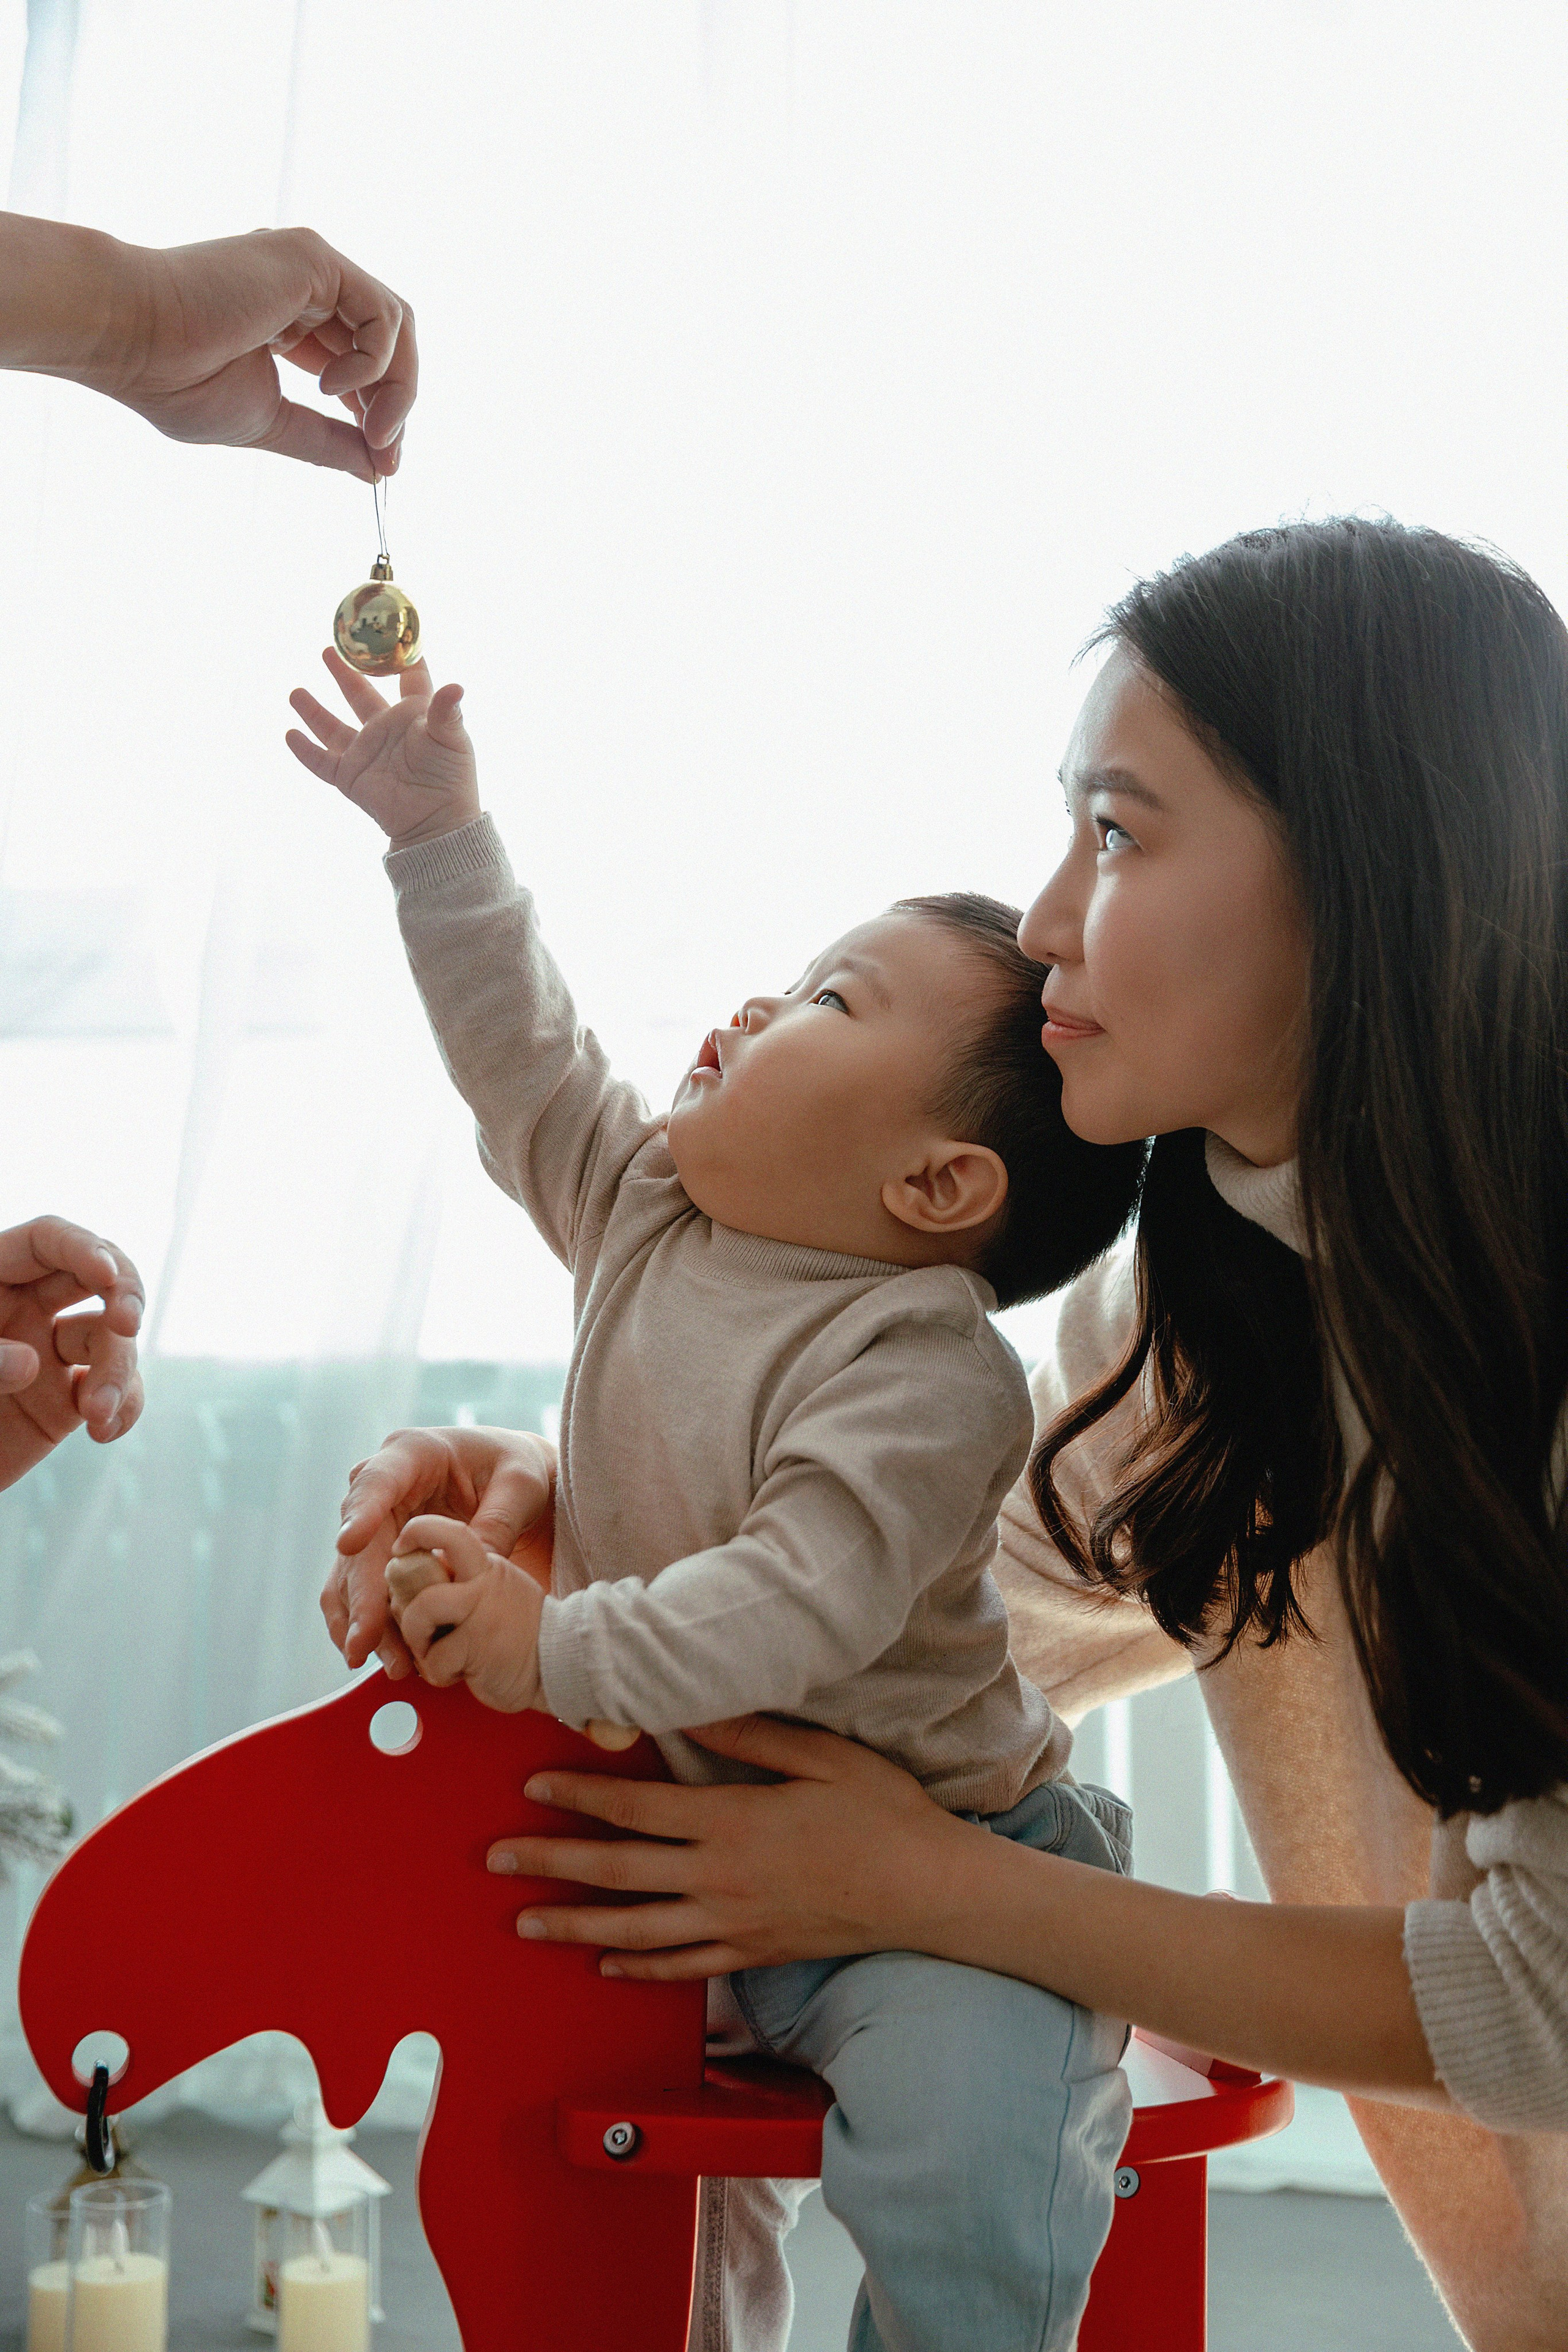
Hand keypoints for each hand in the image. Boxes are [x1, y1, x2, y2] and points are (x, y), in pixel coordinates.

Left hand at [0, 1218, 144, 1490]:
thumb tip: (32, 1365)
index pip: (46, 1242)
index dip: (81, 1248)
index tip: (105, 1274)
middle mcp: (26, 1310)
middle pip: (96, 1280)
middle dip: (123, 1294)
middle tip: (127, 1324)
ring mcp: (49, 1355)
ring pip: (111, 1341)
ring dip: (118, 1372)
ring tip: (97, 1415)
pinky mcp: (64, 1403)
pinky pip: (115, 1391)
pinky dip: (122, 1408)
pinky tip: (104, 1433)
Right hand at [106, 226, 415, 478]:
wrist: (132, 340)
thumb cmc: (178, 380)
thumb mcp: (271, 423)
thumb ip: (326, 441)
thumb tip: (377, 468)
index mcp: (291, 322)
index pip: (362, 364)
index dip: (381, 414)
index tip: (382, 464)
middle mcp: (305, 288)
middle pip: (389, 343)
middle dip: (397, 405)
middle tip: (384, 454)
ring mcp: (310, 268)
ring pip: (395, 324)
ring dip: (396, 388)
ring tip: (369, 430)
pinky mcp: (313, 258)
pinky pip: (381, 311)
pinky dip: (374, 360)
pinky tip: (329, 386)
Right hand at [286, 654, 478, 848]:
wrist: (435, 822)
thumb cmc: (450, 779)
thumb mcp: (451, 740)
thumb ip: (447, 712)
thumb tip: (457, 686)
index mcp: (414, 715)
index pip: (408, 678)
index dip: (400, 656)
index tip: (390, 632)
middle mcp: (386, 729)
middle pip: (360, 694)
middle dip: (344, 673)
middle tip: (329, 649)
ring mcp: (365, 752)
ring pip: (332, 726)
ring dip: (313, 710)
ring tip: (295, 691)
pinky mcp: (349, 776)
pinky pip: (320, 761)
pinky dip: (304, 749)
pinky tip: (289, 733)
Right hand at [326, 1425, 554, 1678]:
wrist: (511, 1481)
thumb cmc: (517, 1470)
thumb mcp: (522, 1486)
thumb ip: (496, 1522)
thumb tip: (465, 1572)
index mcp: (414, 1453)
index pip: (378, 1480)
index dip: (361, 1511)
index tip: (348, 1543)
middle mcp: (384, 1486)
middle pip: (359, 1542)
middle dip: (361, 1594)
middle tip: (365, 1639)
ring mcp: (376, 1521)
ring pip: (351, 1574)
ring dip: (360, 1619)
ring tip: (380, 1659)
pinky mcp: (379, 1553)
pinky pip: (359, 1591)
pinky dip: (366, 1623)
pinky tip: (375, 1654)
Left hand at [388, 1515, 545, 1712]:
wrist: (563, 1664)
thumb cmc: (522, 1636)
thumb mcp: (497, 1593)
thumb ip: (462, 1584)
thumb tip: (412, 1587)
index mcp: (487, 1565)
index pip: (450, 1533)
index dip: (417, 1535)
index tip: (402, 1553)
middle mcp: (483, 1581)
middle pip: (420, 1569)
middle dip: (401, 1600)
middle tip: (415, 1623)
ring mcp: (480, 1610)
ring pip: (419, 1611)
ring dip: (417, 1641)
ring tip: (436, 1653)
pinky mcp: (477, 1644)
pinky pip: (433, 1659)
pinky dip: (437, 1673)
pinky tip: (458, 1673)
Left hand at [488, 1713, 966, 1977]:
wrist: (928, 1891)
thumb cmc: (881, 1811)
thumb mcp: (820, 1755)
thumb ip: (749, 1735)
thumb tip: (683, 1713)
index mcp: (731, 1822)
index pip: (635, 1810)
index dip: (578, 1798)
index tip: (532, 1786)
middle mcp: (720, 1879)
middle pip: (617, 1872)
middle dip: (550, 1864)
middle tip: (496, 1859)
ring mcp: (734, 1924)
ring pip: (635, 1929)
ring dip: (574, 1925)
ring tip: (525, 1923)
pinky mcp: (753, 1954)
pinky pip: (681, 1968)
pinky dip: (637, 1968)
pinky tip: (605, 1964)